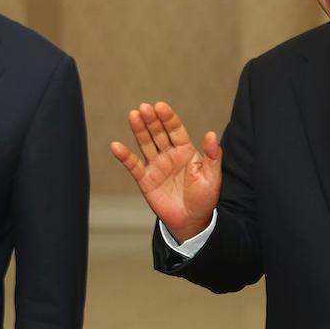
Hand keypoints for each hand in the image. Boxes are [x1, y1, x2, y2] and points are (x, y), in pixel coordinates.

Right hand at [110, 102, 221, 241]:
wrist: (191, 221)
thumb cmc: (204, 198)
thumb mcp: (212, 177)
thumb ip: (212, 156)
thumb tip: (211, 134)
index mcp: (185, 151)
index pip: (176, 130)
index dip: (168, 118)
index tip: (161, 106)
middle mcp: (169, 155)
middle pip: (158, 133)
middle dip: (151, 120)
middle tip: (144, 108)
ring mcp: (156, 166)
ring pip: (145, 144)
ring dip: (139, 130)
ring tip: (133, 116)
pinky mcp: (145, 179)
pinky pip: (133, 165)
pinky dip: (124, 156)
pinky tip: (116, 146)